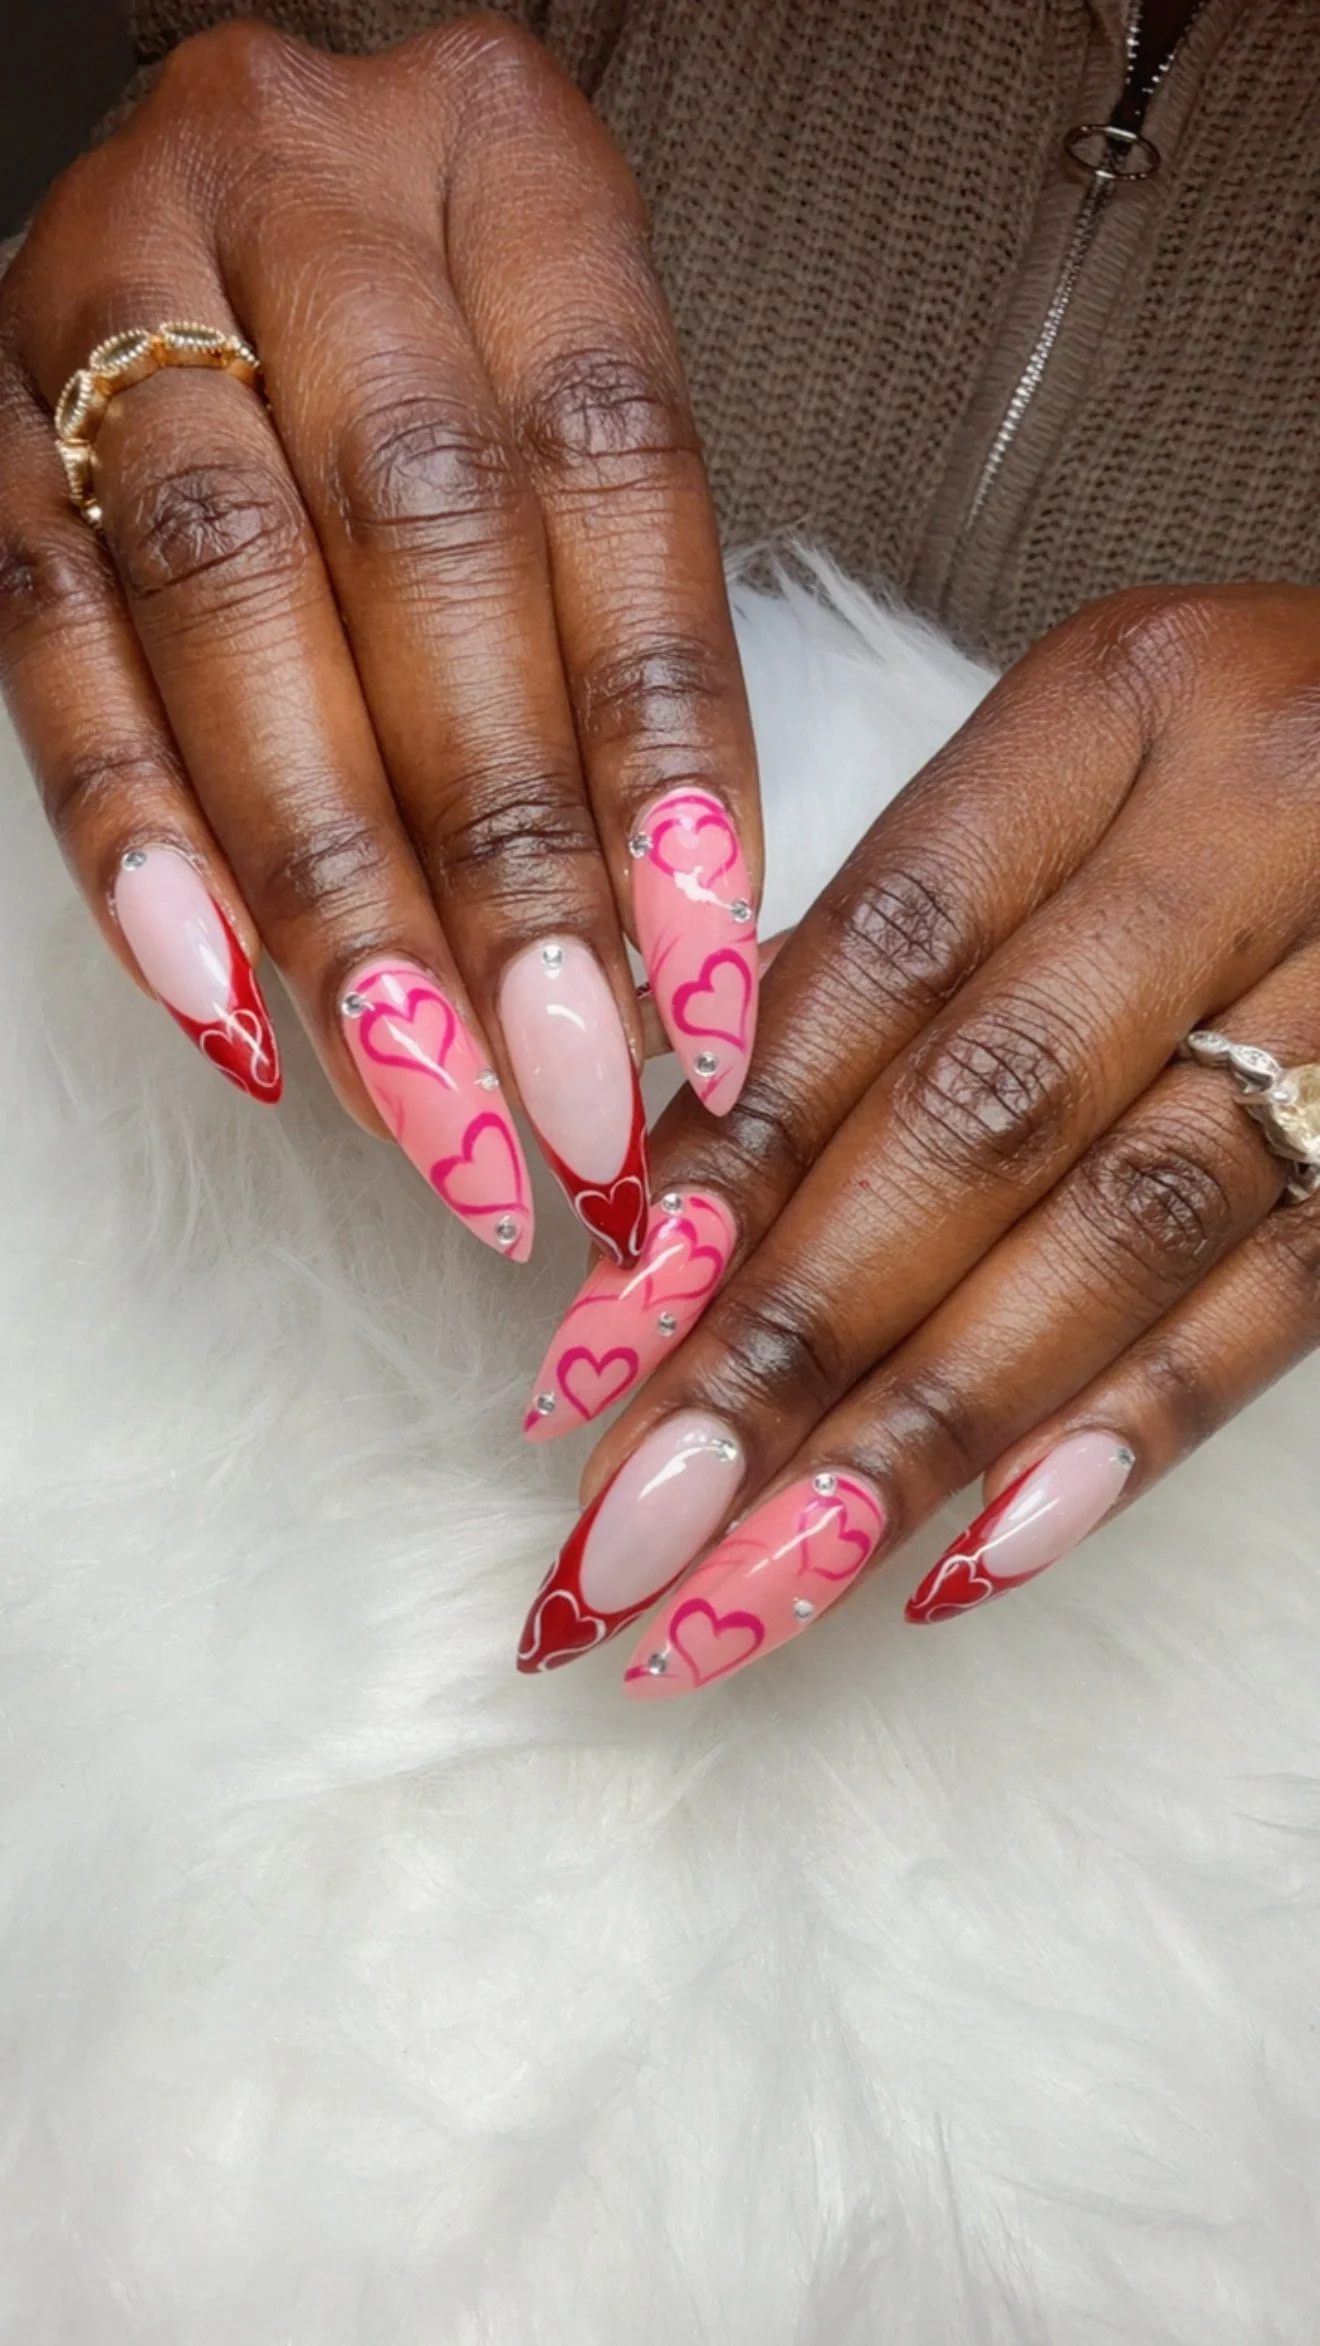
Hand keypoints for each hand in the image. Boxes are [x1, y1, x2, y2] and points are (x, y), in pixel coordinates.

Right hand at [0, 17, 760, 1266]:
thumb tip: (661, 972)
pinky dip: (139, 840)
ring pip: (224, 599)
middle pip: (417, 543)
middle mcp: (301, 181)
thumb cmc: (456, 357)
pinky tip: (228, 1008)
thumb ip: (619, 647)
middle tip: (563, 1104)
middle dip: (499, 863)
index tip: (706, 998)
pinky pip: (44, 639)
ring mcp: (117, 288)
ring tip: (425, 1107)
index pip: (611, 477)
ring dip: (332, 891)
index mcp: (506, 158)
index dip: (663, 760)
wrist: (235, 212)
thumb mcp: (580, 431)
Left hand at [516, 585, 1319, 1682]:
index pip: (880, 960)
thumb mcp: (1072, 780)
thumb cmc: (1247, 774)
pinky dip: (1123, 1435)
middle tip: (626, 1534)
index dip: (725, 1167)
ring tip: (751, 1597)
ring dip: (920, 1437)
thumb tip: (665, 1198)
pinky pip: (1286, 1297)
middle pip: (981, 1117)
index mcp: (1119, 705)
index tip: (583, 1358)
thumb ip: (890, 953)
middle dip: (785, 1348)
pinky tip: (974, 1561)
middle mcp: (1252, 823)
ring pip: (1121, 1234)